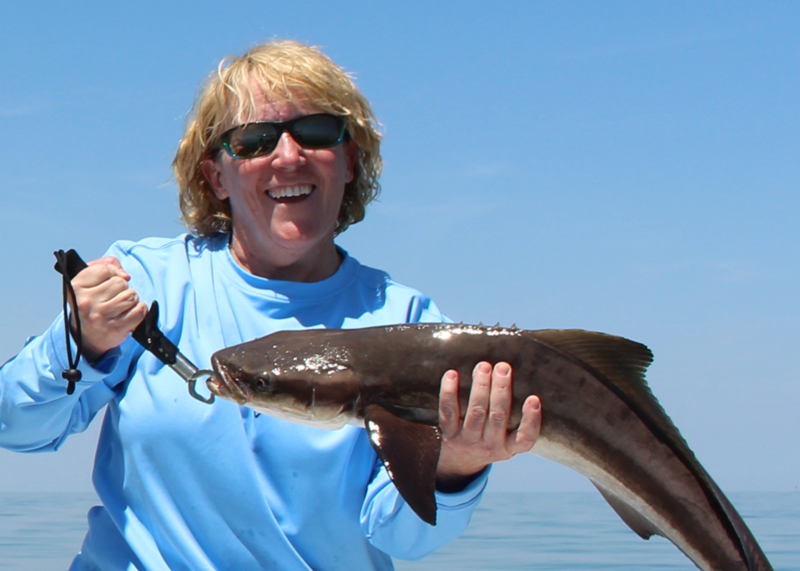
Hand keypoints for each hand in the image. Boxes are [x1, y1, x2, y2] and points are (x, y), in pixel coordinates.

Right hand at [70, 257, 147, 361]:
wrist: (87, 337)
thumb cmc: (91, 305)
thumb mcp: (89, 281)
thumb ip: (105, 265)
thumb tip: (125, 274)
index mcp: (76, 287)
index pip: (104, 269)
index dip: (112, 273)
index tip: (108, 281)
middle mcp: (86, 302)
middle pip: (120, 282)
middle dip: (122, 288)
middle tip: (113, 298)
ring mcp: (101, 316)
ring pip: (131, 295)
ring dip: (131, 299)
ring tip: (121, 306)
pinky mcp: (116, 328)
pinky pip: (140, 310)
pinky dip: (139, 310)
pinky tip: (129, 314)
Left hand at [436, 361, 541, 491]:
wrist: (459, 463)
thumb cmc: (489, 440)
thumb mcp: (506, 439)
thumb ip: (512, 416)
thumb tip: (511, 375)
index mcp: (509, 447)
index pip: (525, 439)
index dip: (531, 420)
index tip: (534, 398)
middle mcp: (490, 446)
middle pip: (498, 416)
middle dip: (501, 389)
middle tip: (503, 367)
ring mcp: (468, 441)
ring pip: (476, 411)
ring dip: (480, 386)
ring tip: (483, 367)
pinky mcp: (449, 434)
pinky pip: (449, 411)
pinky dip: (449, 392)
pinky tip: (453, 374)